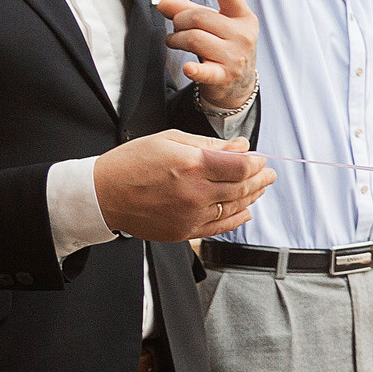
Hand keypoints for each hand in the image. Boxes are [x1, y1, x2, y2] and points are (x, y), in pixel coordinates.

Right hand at [96, 131, 273, 241]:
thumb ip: (209, 144)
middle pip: (242, 188)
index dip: (256, 162)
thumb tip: (241, 146)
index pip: (241, 166)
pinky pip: (220, 227)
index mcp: (192, 165)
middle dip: (261, 179)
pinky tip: (246, 211)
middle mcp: (195, 193)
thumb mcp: (170, 140)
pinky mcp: (185, 231)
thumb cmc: (132, 162)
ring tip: (260, 188)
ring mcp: (191, 216)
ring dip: (252, 197)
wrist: (103, 195)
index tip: (261, 158)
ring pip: (235, 208)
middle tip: (269, 174)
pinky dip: (237, 218)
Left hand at [159, 0, 257, 109]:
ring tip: (173, 41)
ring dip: (175, 39)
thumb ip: (189, 10)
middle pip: (199, 18)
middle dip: (179, 20)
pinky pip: (205, 70)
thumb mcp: (214, 25)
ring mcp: (235, 57)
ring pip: (195, 39)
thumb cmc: (223, 47)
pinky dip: (194, 69)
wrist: (238, 84)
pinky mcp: (225, 76)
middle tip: (175, 26)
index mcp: (243, 18)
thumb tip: (163, 2)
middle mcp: (243, 36)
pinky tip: (188, 68)